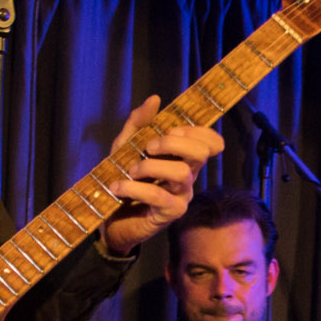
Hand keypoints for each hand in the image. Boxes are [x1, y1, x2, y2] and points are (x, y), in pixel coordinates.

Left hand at [98, 96, 223, 256]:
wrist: (110, 221)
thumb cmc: (123, 181)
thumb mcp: (126, 147)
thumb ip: (139, 123)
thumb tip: (155, 99)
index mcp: (182, 158)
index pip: (210, 142)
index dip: (197, 130)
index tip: (169, 129)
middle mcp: (188, 176)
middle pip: (201, 152)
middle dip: (174, 143)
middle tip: (148, 147)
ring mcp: (182, 196)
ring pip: (181, 172)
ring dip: (151, 166)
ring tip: (130, 171)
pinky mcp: (170, 214)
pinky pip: (160, 195)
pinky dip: (135, 188)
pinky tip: (118, 186)